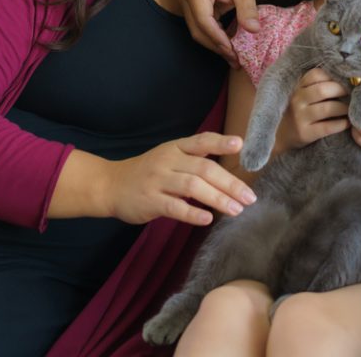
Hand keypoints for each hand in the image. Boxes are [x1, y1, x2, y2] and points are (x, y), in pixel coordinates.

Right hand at [101, 133, 257, 225]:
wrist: (110, 185)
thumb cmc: (148, 172)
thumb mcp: (169, 157)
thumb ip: (194, 160)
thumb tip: (228, 173)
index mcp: (176, 148)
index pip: (202, 141)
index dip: (221, 142)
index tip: (240, 145)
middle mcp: (168, 161)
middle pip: (204, 169)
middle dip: (229, 183)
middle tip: (249, 197)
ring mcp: (158, 180)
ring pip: (192, 187)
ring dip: (217, 199)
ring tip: (236, 209)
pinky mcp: (149, 201)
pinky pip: (174, 207)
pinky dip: (192, 213)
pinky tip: (207, 219)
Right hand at [178, 0, 263, 64]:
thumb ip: (248, 10)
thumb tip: (253, 30)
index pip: (203, 21)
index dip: (217, 38)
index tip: (233, 51)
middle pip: (198, 29)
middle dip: (216, 45)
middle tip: (235, 59)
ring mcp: (189, 1)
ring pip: (199, 30)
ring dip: (216, 44)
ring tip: (234, 57)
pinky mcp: (196, 6)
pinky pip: (204, 26)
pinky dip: (217, 36)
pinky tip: (231, 46)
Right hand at [276, 68, 349, 151]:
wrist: (280, 136)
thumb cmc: (299, 111)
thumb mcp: (302, 94)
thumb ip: (318, 84)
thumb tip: (347, 78)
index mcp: (298, 86)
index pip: (317, 74)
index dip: (334, 76)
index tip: (346, 80)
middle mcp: (297, 99)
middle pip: (323, 89)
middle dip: (342, 90)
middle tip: (354, 94)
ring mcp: (300, 117)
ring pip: (328, 108)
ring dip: (345, 108)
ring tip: (352, 109)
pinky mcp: (305, 133)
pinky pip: (328, 127)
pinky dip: (342, 124)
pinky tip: (347, 123)